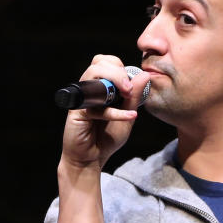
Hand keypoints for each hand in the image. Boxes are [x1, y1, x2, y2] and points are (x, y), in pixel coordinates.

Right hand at [61, 54, 150, 168]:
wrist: (92, 159)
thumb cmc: (106, 138)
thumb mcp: (127, 116)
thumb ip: (134, 98)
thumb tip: (144, 75)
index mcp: (100, 87)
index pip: (107, 63)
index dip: (120, 68)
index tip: (132, 85)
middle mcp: (89, 90)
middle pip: (98, 62)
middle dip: (117, 71)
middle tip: (129, 88)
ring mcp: (82, 99)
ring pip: (92, 74)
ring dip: (114, 79)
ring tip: (127, 93)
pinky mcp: (78, 113)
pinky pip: (97, 107)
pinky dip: (115, 112)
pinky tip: (130, 117)